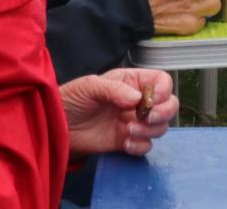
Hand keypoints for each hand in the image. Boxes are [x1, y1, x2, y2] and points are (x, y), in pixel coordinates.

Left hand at [61, 68, 178, 156]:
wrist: (57, 127)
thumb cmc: (72, 99)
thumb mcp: (90, 86)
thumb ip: (114, 90)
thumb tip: (137, 99)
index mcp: (132, 82)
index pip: (162, 81)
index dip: (163, 89)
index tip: (152, 99)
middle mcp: (138, 102)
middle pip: (169, 105)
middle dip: (163, 112)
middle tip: (146, 117)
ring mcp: (133, 122)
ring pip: (160, 127)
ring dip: (150, 130)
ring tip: (128, 130)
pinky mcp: (126, 141)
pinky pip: (146, 146)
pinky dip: (140, 146)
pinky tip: (126, 143)